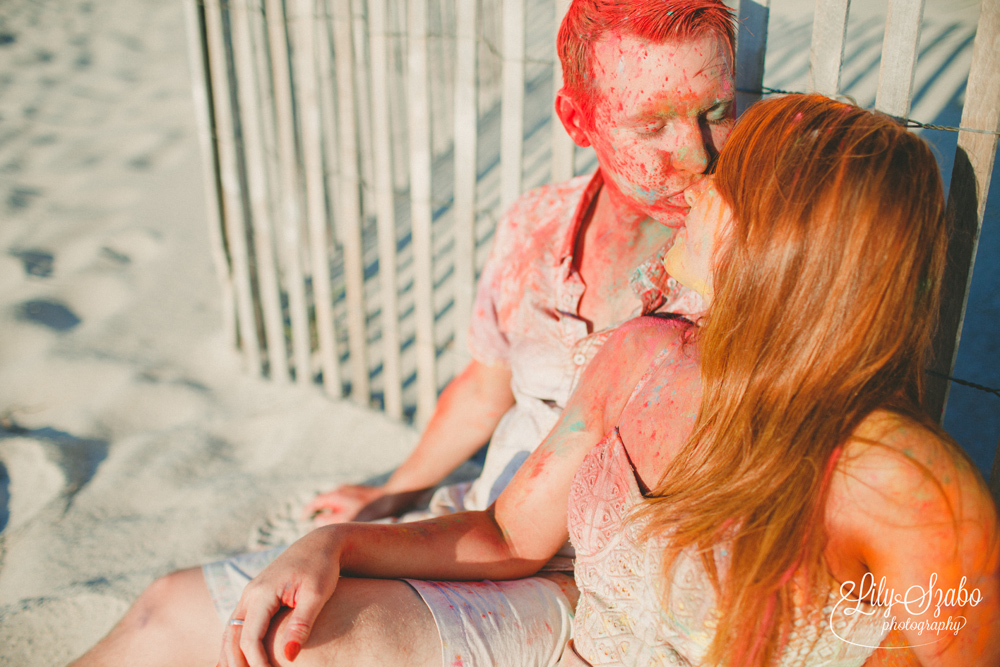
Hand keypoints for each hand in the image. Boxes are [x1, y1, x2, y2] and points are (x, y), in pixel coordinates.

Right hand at [219, 528, 340, 666]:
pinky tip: (232, 661)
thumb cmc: (322, 567)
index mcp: (262, 592)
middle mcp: (250, 594)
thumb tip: (289, 657)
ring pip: (230, 631)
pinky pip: (237, 624)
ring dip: (229, 656)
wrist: (320, 543)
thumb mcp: (317, 593)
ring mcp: (249, 595)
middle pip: (232, 636)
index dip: (256, 662)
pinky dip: (233, 644)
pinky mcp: (254, 597)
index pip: (250, 637)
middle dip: (236, 663)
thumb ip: (302, 623)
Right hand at [301, 484, 385, 524]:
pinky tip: (349, 519)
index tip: (303, 519)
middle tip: (317, 524)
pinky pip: (345, 501)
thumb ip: (328, 521)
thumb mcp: (346, 519)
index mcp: (335, 495)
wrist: (391, 498)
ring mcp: (350, 490)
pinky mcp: (359, 493)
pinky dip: (342, 509)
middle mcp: (341, 490)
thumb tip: (317, 520)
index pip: (315, 503)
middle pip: (324, 501)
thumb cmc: (370, 510)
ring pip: (335, 502)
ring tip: (334, 524)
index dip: (307, 512)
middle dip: (319, 512)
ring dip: (332, 511)